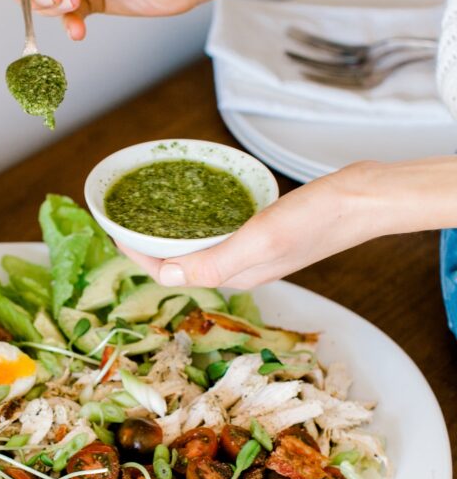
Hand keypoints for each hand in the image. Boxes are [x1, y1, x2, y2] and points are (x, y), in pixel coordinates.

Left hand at [117, 162, 415, 289]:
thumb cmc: (319, 217)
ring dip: (169, 237)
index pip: (172, 274)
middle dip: (147, 248)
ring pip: (198, 250)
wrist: (365, 199)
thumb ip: (215, 261)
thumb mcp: (261, 238)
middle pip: (181, 265)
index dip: (137, 255)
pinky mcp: (267, 234)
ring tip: (145, 215)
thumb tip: (169, 278)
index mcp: (236, 275)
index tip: (112, 231)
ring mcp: (254, 252)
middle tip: (120, 221)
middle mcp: (241, 269)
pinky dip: (196, 224)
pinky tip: (194, 207)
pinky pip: (218, 234)